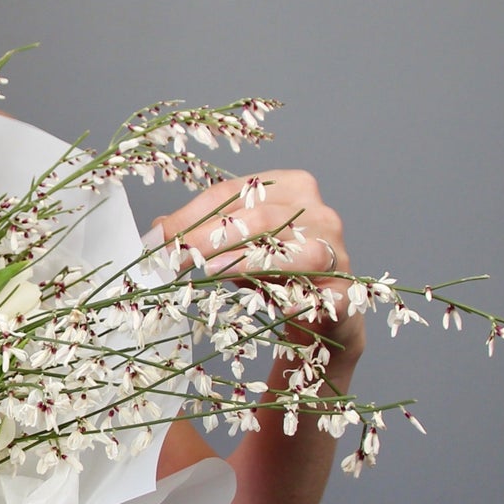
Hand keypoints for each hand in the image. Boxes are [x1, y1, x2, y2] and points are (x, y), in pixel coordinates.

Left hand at [149, 169, 364, 360]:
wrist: (321, 315)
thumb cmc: (273, 273)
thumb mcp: (235, 246)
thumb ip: (202, 232)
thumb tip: (157, 231)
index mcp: (290, 187)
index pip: (233, 193)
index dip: (191, 215)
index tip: (160, 238)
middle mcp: (319, 213)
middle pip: (258, 218)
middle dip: (209, 239)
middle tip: (175, 260)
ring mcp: (337, 251)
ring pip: (293, 250)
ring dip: (248, 262)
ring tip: (212, 272)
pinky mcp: (346, 292)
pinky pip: (324, 294)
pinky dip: (303, 300)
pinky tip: (284, 307)